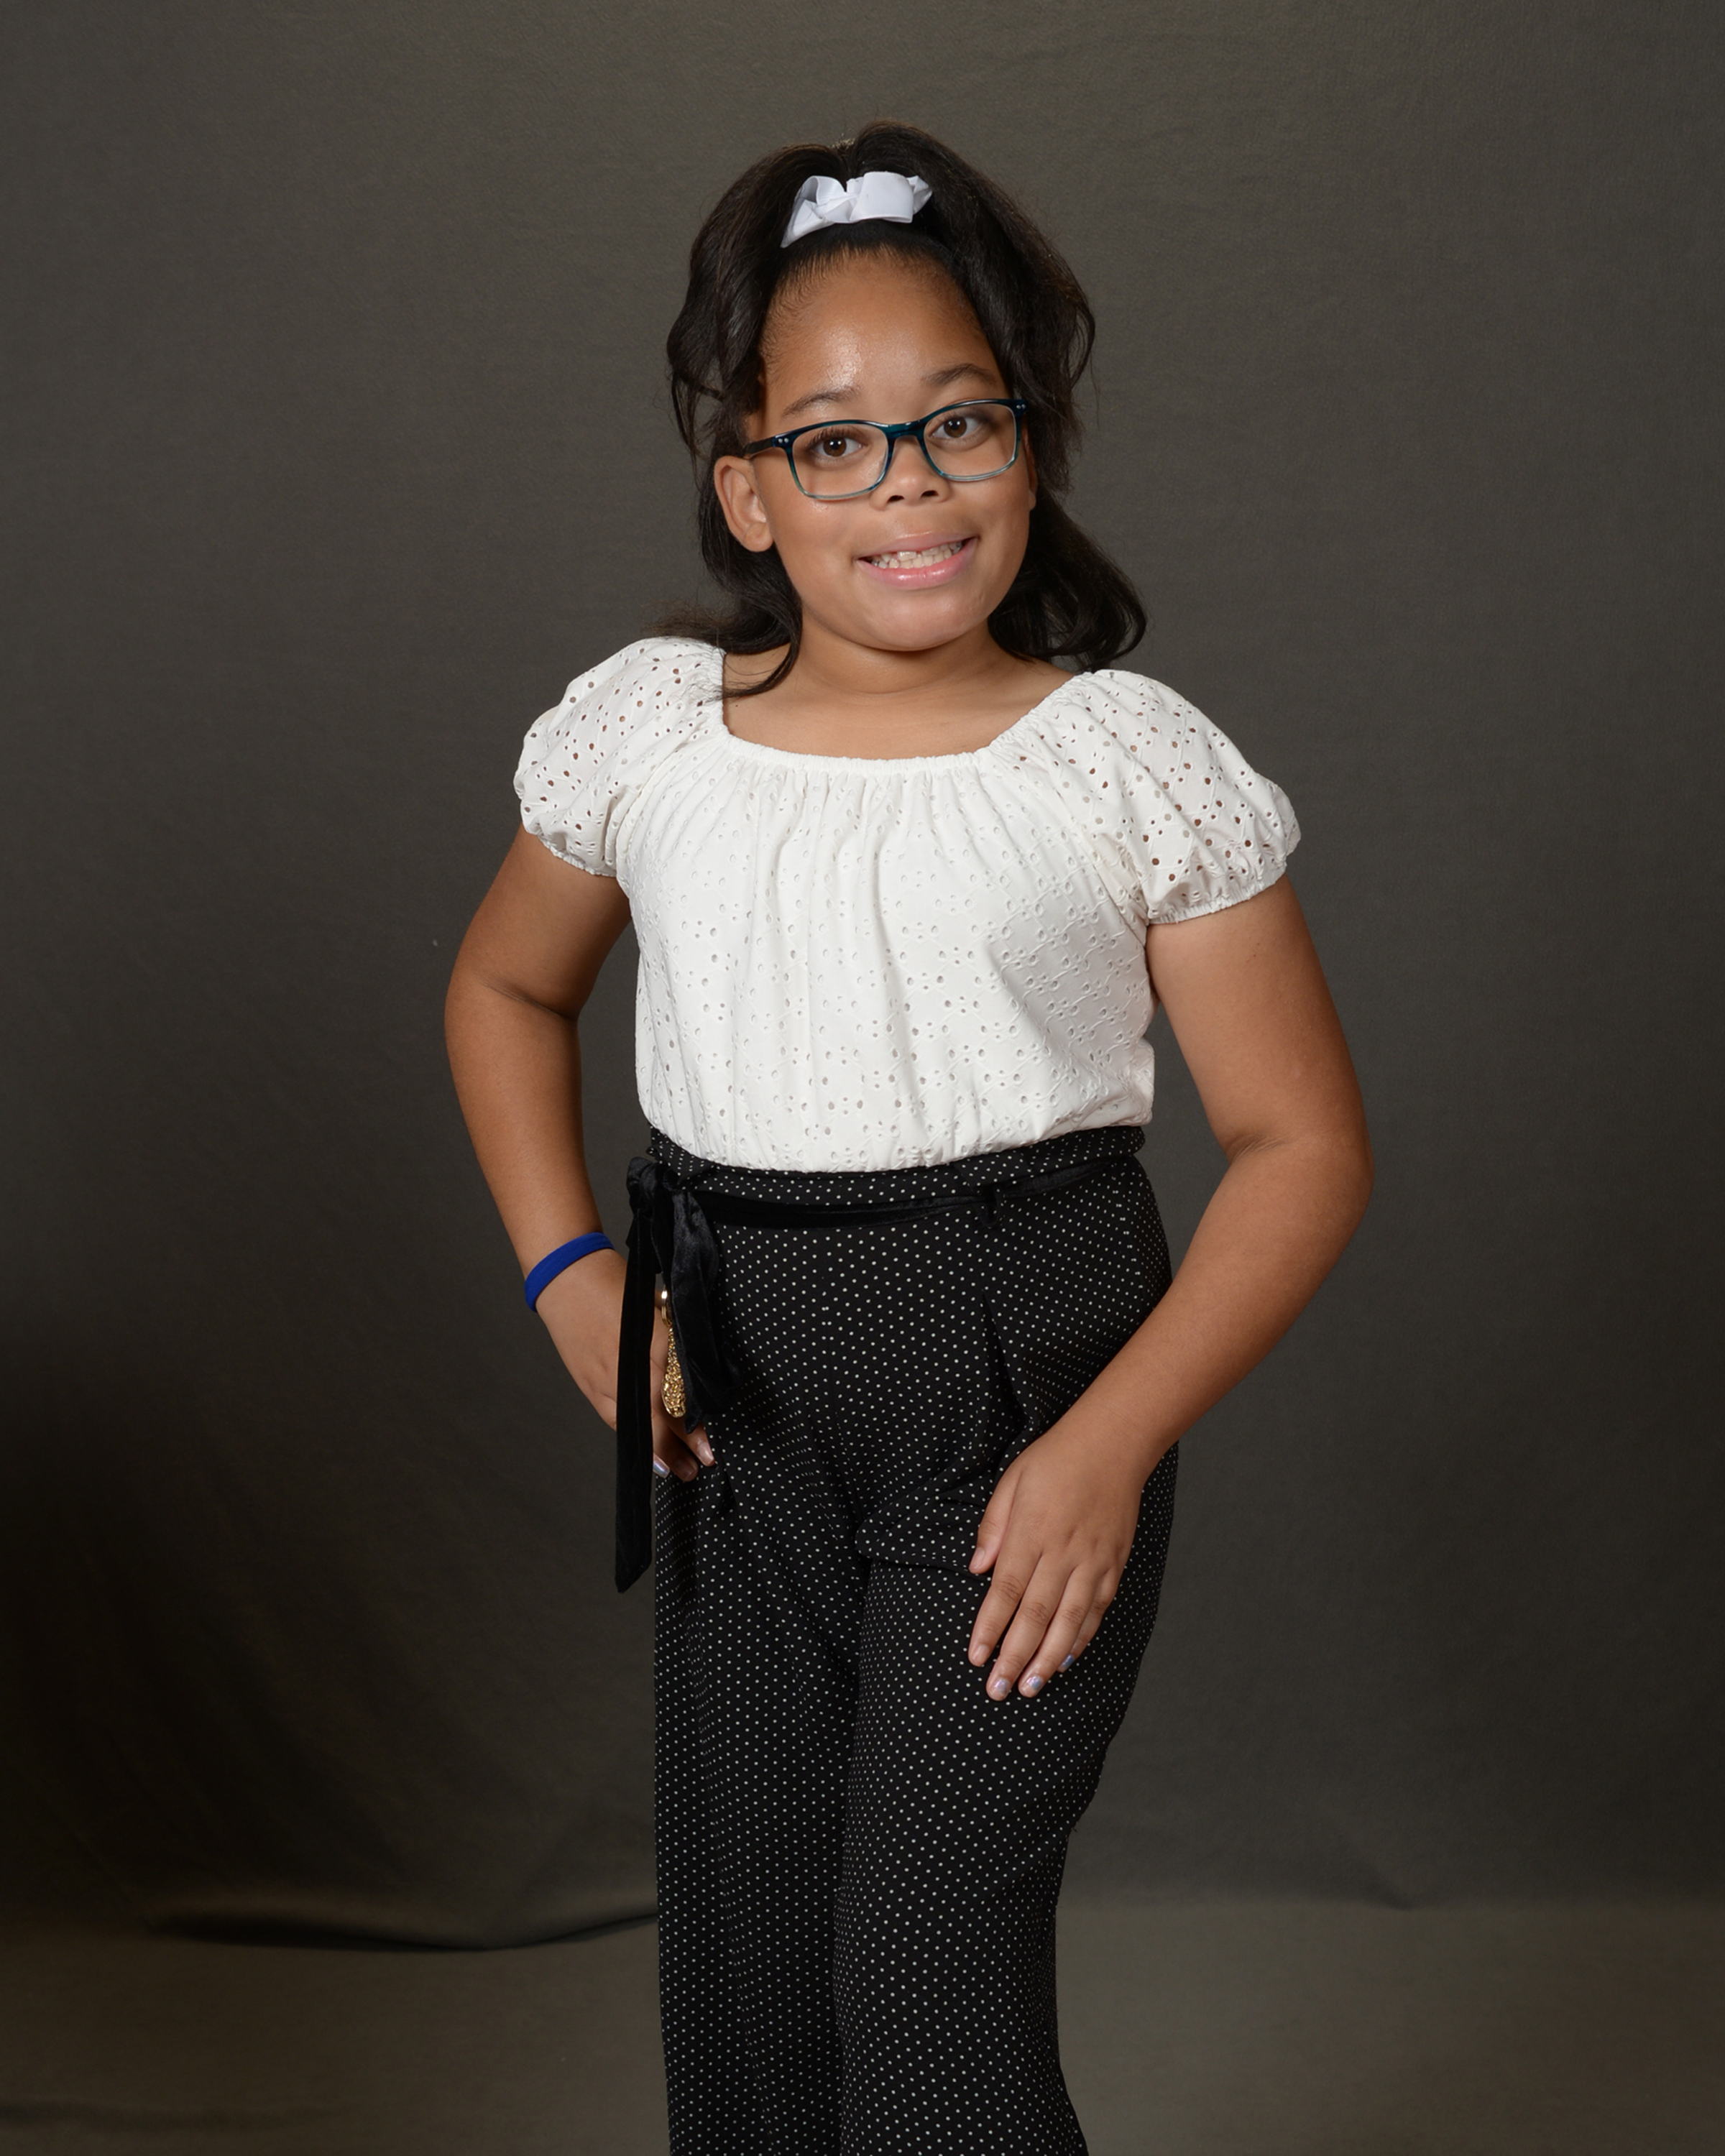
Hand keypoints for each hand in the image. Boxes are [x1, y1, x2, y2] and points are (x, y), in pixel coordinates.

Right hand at [533, 1250, 713, 1480]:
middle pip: (661, 1416)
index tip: (711, 1442)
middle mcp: (630, 1366)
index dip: (697, 1421)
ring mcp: (606, 1379)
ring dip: (659, 1450)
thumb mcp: (656, 1305)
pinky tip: (647, 1451)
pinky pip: (615, 1418)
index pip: (682, 1393)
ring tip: (679, 1470)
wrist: (567, 1277)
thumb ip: (675, 1339)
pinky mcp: (589, 1384)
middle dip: (684, 1444)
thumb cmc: (616, 1285)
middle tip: (703, 1463)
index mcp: (654, 1341)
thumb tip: (696, 1370)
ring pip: (637, 1424)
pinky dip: (634, 1436)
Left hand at [966, 1415, 1154, 1698]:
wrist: (1112, 1445)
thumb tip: (976, 1569)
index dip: (990, 1628)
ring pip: (1068, 1621)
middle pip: (1035, 1615)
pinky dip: (1080, 1638)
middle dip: (1014, 1656)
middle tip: (997, 1690)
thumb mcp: (1011, 1481)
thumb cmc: (1054, 1460)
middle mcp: (1064, 1552)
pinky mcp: (1113, 1565)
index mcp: (1032, 1531)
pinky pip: (1095, 1610)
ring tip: (1029, 1687)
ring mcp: (1093, 1561)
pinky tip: (1066, 1659)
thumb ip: (993, 1527)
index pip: (1006, 1590)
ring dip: (1048, 1658)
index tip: (976, 1657)